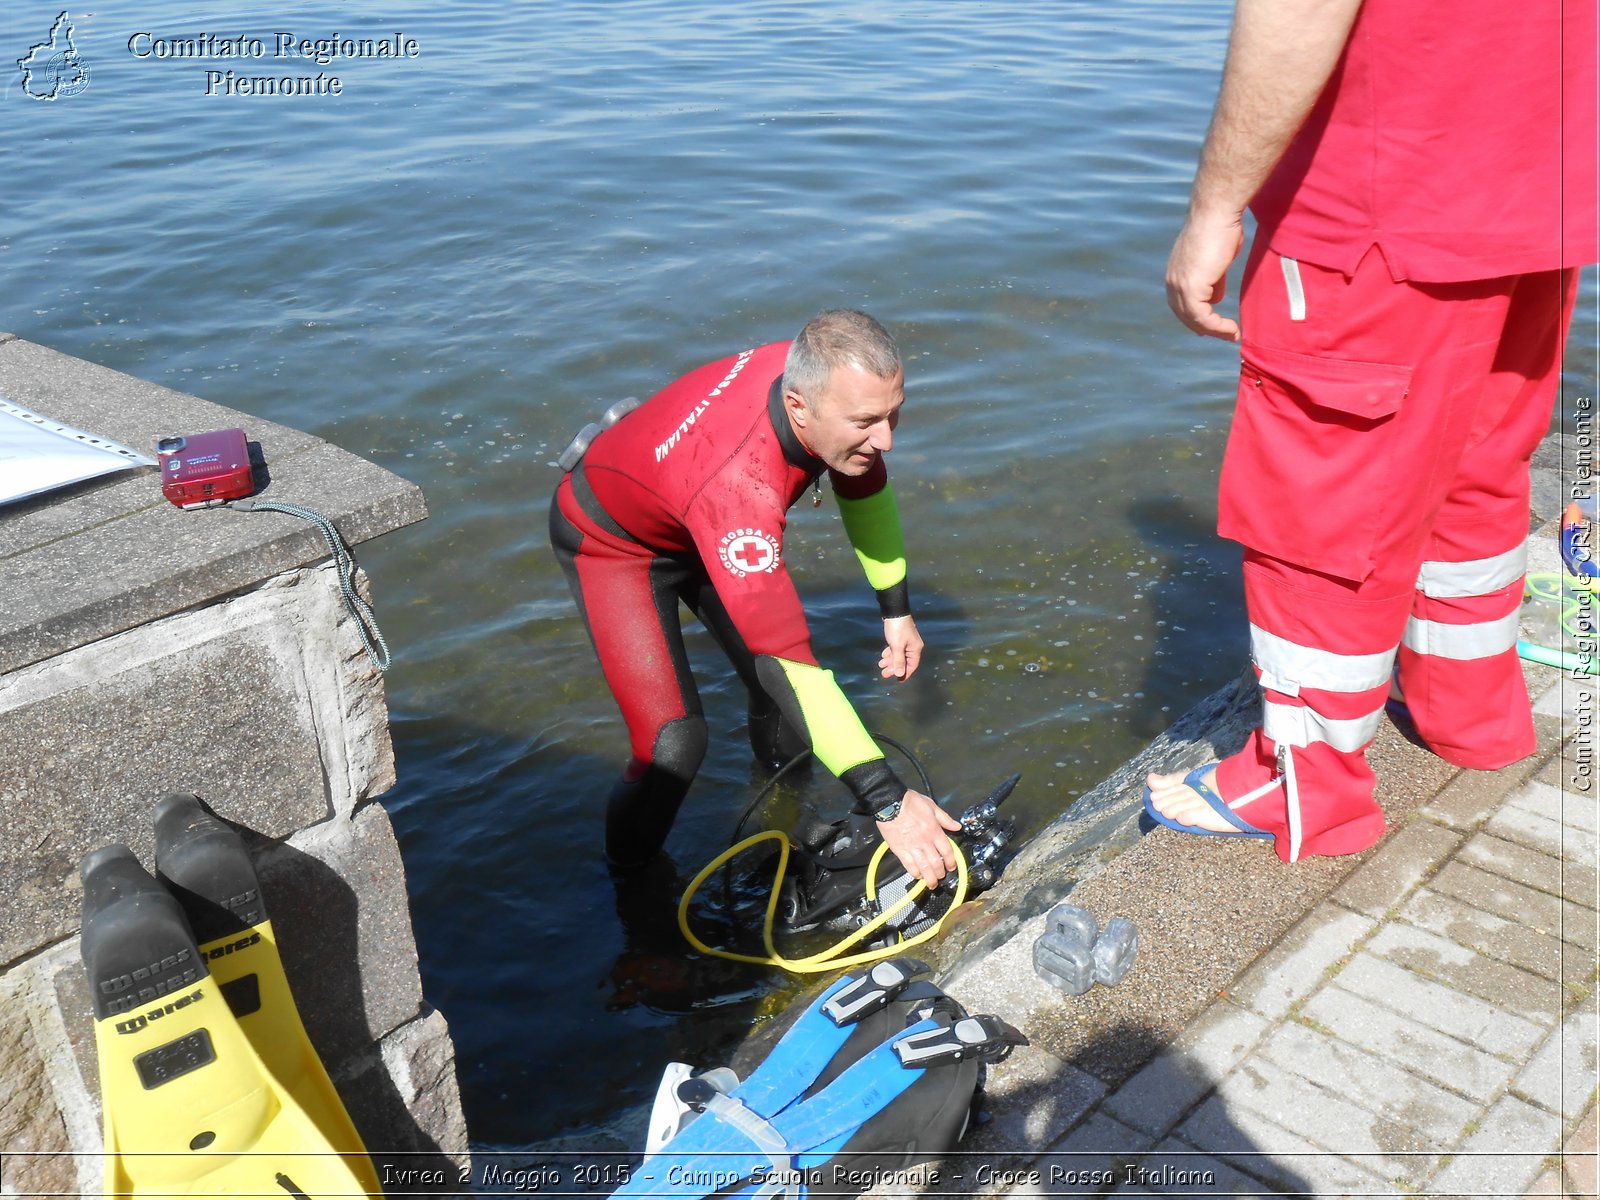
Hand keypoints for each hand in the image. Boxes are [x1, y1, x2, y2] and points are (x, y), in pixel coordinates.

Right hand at [877, 790, 960, 888]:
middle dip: (940, 873)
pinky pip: (909, 866)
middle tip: (941, 876)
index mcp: (934, 831)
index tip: (952, 866)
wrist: (890, 804)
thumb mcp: (932, 806)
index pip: (947, 851)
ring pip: (924, 868)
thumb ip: (945, 818)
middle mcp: (925, 842)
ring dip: (930, 878)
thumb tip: (957, 827)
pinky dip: (915, 873)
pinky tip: (918, 876)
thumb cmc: (910, 802)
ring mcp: (912, 848)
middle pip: (936, 863)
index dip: (951, 862)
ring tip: (932, 883)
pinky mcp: (900, 851)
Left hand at [879, 615, 923, 680]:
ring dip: (890, 661)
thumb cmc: (897, 629)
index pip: (912, 665)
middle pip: (904, 661)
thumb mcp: (897, 646)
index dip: (905, 673)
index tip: (898, 680)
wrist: (894, 611)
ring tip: (881, 665)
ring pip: (899, 655)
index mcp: (915, 649)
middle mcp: (912, 646)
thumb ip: (898, 660)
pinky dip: (890, 653)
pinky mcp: (900, 637)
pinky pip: (896, 648)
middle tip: (884, 674)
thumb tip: (900, 673)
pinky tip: (883, 655)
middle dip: (894, 667)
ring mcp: (906, 641)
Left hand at [1166, 207, 1244, 340]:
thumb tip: (1216, 297)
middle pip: (1184, 314)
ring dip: (1213, 330)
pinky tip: (1231, 329)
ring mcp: (1179, 285)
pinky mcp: (1190, 288)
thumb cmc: (1220, 229)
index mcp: (1176, 273)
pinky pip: (1203, 317)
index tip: (1213, 325)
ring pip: (1193, 319)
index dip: (1196, 317)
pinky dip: (1217, 326)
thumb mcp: (1216, 259)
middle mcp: (1173, 281)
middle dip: (1203, 327)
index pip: (1182, 303)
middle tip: (1223, 335)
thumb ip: (1213, 279)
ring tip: (1231, 335)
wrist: (1217, 213)